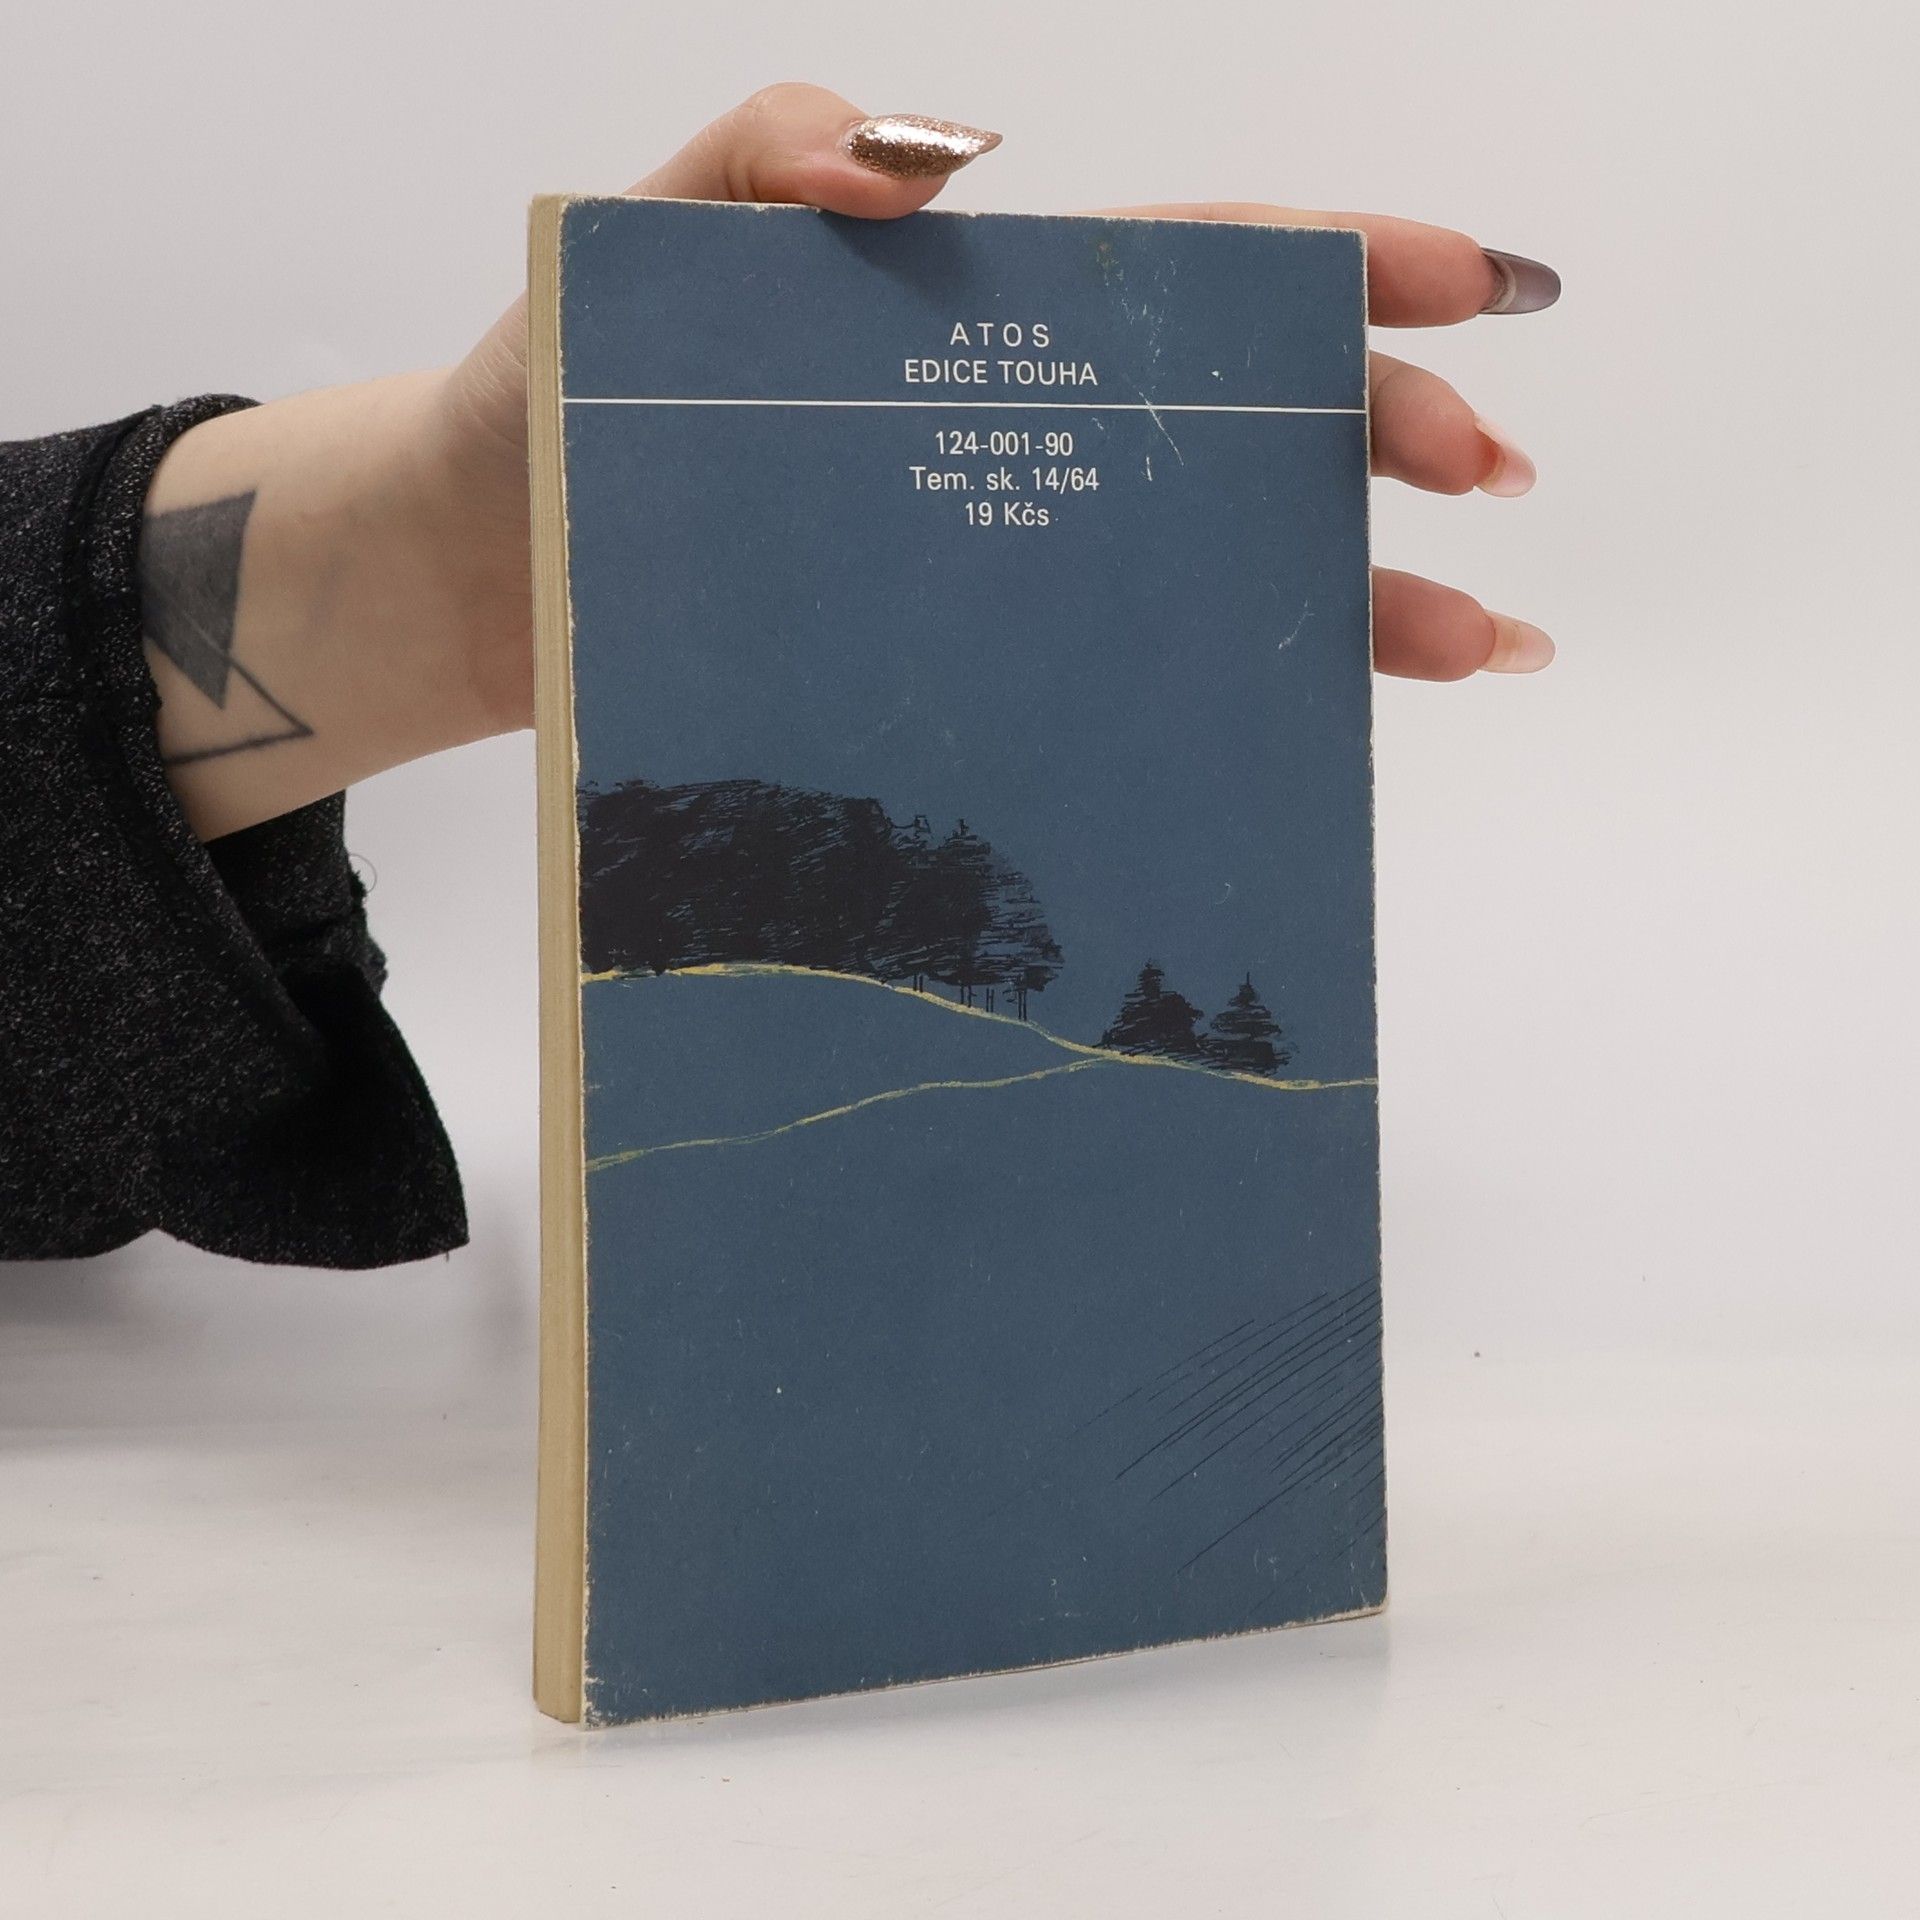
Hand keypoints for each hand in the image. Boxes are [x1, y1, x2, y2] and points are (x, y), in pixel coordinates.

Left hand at [436, 81, 1559, 729]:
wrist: (479, 575)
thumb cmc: (553, 397)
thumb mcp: (639, 243)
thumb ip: (768, 158)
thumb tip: (930, 163)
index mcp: (980, 318)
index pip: (1194, 272)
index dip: (1344, 266)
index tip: (1476, 287)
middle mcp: (1015, 442)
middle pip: (1243, 421)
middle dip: (1384, 431)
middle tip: (1488, 477)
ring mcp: (999, 560)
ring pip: (1212, 560)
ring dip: (1356, 594)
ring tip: (1480, 642)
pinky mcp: (960, 667)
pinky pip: (1119, 673)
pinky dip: (1226, 699)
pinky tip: (1313, 733)